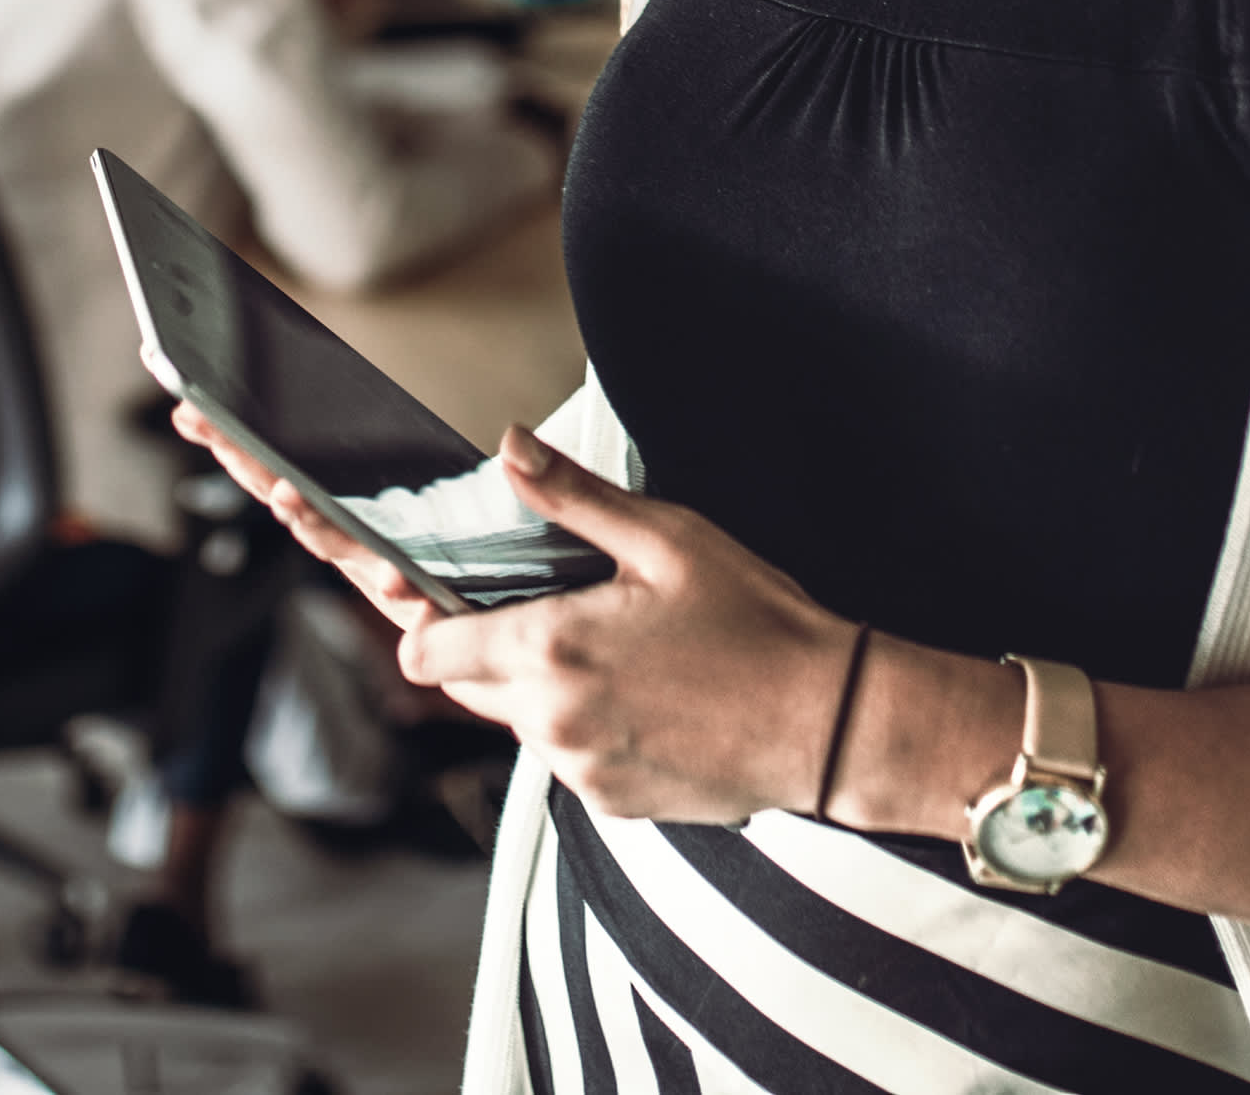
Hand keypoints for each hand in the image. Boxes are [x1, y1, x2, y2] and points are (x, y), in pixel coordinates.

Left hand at [169, 407, 855, 822]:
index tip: (422, 590)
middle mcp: (551, 721)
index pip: (424, 645)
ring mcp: (581, 771)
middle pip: (460, 684)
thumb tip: (505, 446)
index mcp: (551, 649)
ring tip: (610, 642)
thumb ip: (572, 499)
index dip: (415, 617)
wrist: (834, 724)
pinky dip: (581, 722)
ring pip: (515, 721)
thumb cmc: (760, 623)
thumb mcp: (668, 539)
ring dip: (532, 683)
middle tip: (529, 602)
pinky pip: (564, 756)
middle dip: (474, 643)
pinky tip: (644, 687)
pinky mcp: (613, 803)